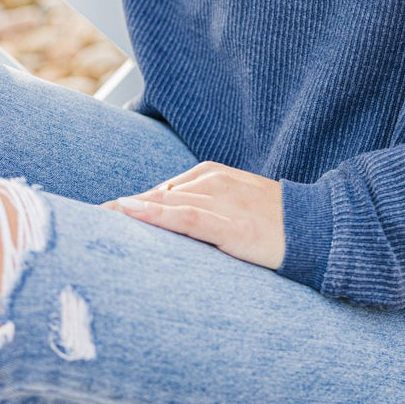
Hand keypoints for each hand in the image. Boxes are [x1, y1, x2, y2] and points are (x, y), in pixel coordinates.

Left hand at [100, 161, 285, 269]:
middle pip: (158, 195)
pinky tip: (135, 215)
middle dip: (122, 209)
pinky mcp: (232, 225)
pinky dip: (158, 215)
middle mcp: (215, 183)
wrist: (318, 228)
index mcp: (215, 176)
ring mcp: (224, 203)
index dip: (131, 204)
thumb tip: (171, 218)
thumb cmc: (278, 221)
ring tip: (98, 222)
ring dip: (130, 212)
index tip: (101, 217)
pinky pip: (188, 217)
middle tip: (86, 222)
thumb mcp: (238, 206)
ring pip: (166, 203)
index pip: (163, 190)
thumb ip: (205, 207)